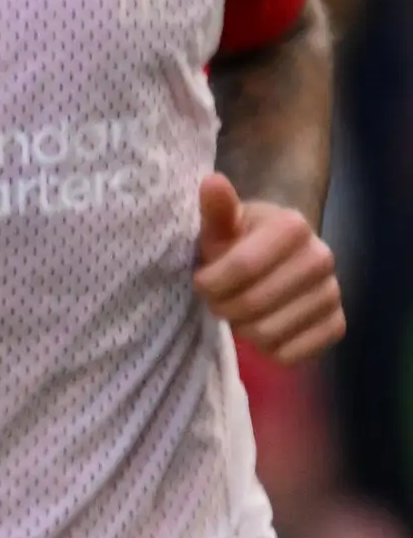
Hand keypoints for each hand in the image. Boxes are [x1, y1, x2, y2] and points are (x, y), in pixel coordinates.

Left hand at [196, 172, 342, 361]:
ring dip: (241, 329)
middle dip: (221, 307)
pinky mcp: (336, 324)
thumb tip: (212, 182)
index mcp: (293, 226)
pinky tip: (262, 328)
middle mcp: (322, 257)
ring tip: (239, 311)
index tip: (200, 282)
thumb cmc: (240, 239)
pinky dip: (267, 349)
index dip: (209, 283)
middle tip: (216, 300)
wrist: (278, 256)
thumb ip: (217, 210)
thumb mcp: (223, 225)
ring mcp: (333, 293)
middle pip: (252, 304)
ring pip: (267, 334)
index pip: (241, 267)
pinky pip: (291, 355)